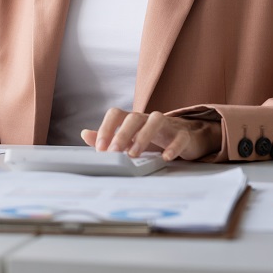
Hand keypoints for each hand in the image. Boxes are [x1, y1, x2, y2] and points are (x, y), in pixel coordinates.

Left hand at [81, 108, 221, 160]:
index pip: (116, 114)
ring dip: (143, 136)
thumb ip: (109, 137)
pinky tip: (165, 157)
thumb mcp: (131, 139)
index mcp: (133, 120)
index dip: (106, 128)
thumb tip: (85, 134)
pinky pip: (180, 136)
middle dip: (121, 134)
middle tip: (113, 153)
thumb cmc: (154, 138)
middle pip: (133, 117)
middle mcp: (148, 119)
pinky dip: (173, 146)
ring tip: (134, 154)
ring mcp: (168, 125)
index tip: (100, 148)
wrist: (188, 137)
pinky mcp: (184, 135)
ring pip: (156, 119)